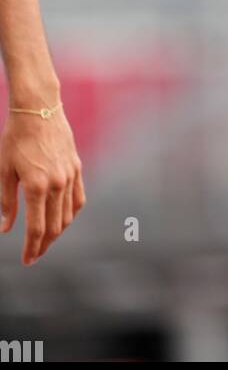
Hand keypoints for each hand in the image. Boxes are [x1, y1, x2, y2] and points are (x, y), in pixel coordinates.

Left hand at [0, 109, 85, 263]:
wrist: (38, 109)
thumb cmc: (16, 138)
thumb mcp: (4, 170)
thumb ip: (7, 202)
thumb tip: (6, 228)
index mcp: (37, 187)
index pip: (37, 229)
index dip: (32, 248)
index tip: (27, 260)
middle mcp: (57, 184)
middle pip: (54, 226)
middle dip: (44, 245)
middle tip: (35, 255)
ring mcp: (70, 175)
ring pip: (68, 215)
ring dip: (57, 232)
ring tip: (45, 239)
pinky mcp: (76, 167)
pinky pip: (78, 198)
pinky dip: (71, 213)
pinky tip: (63, 219)